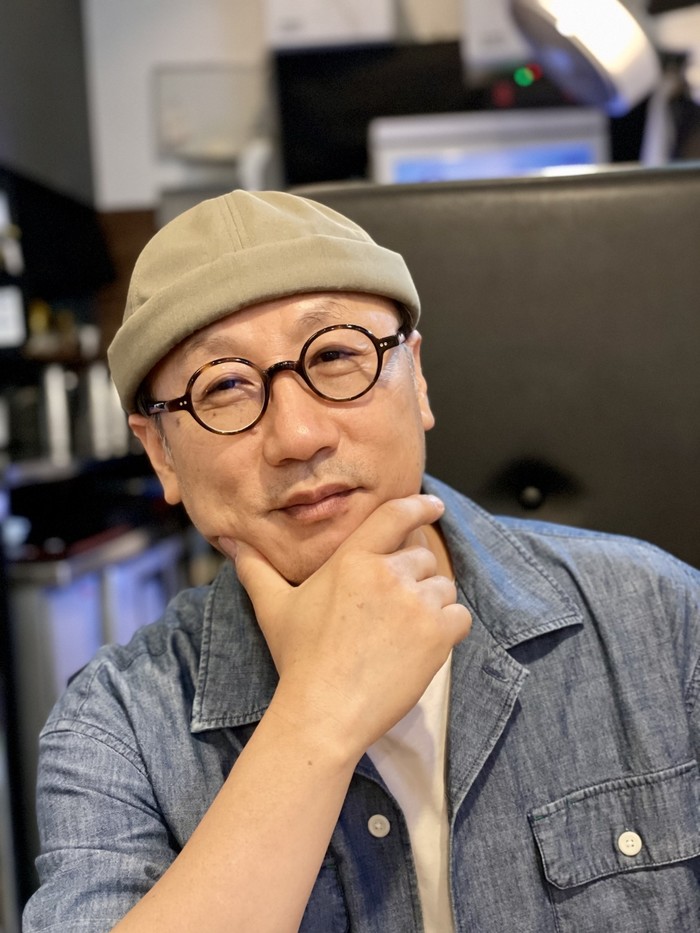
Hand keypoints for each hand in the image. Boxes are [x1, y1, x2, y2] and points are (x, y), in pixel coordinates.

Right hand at [220, 495, 470, 761]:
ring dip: (431, 604)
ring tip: (403, 633)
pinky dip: (448, 628)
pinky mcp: (437, 634)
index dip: (419, 505)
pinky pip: (459, 616)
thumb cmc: (298, 659)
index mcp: (353, 558)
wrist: (323, 712)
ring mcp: (415, 602)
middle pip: (422, 557)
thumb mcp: (273, 607)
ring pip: (443, 586)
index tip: (433, 505)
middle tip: (392, 611)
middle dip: (414, 578)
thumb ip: (256, 569)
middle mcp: (387, 572)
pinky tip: (422, 647)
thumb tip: (232, 543)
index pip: (394, 515)